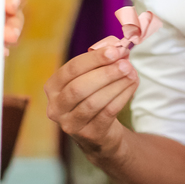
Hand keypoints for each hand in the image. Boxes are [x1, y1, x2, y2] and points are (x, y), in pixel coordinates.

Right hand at [44, 42, 138, 159]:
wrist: (99, 132)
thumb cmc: (93, 97)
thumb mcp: (91, 79)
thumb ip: (100, 63)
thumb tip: (119, 49)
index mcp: (53, 87)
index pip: (70, 69)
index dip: (94, 59)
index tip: (115, 50)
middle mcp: (56, 107)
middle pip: (79, 87)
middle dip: (105, 73)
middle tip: (125, 64)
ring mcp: (71, 124)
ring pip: (93, 102)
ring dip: (115, 85)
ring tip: (131, 74)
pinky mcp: (89, 134)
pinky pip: (107, 113)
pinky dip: (121, 97)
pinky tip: (132, 86)